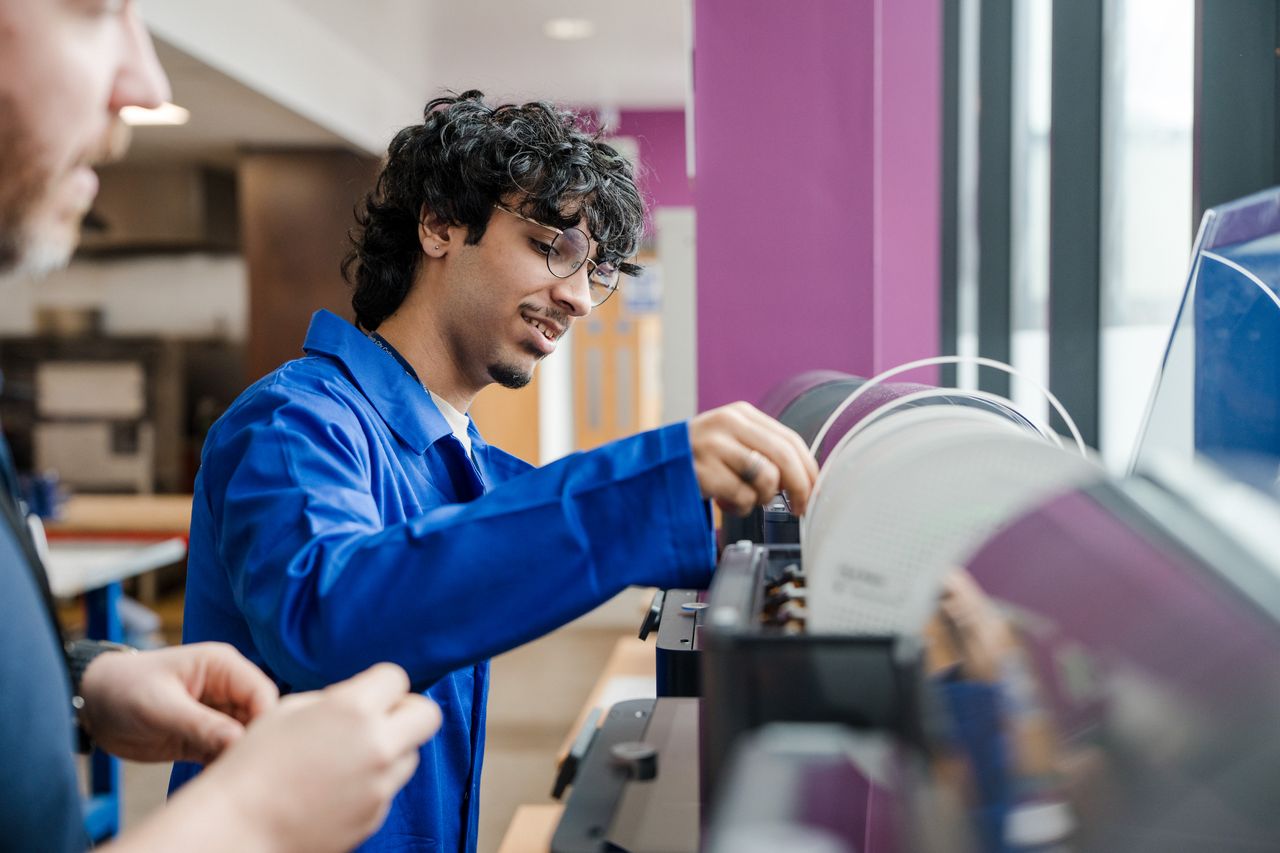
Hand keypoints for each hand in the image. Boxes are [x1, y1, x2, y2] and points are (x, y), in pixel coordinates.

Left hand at [79, 642, 278, 763]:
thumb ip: (202, 724)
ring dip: (238, 757)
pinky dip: (222, 767)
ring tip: (225, 776)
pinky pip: (224, 754)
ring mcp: (217, 715)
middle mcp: (227, 690)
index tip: (256, 749)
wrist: (91, 705)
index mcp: (223, 667)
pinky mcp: (205, 738)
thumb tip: (240, 741)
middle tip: (241, 769)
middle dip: (253, 742)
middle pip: (259, 717)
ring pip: (245, 738)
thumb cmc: (124, 689)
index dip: (265, 720)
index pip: (261, 693)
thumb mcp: (161, 707)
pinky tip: (214, 779)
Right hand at [189, 663, 440, 852]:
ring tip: (348, 758)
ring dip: (391, 750)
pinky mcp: (375, 817)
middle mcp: (376, 746)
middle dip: (408, 712)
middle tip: (380, 719)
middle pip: (427, 715)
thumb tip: (361, 700)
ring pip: (410, 756)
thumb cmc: (251, 767)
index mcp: (353, 710)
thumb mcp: (287, 710)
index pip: (397, 678)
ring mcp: (380, 786)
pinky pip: (388, 789)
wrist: (237, 829)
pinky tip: (336, 789)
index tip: (367, 694)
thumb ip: (335, 700)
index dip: (380, 684)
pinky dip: (372, 784)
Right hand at [688, 402, 818, 516]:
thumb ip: (763, 451)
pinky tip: (725, 501)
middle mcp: (728, 424)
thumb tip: (804, 479)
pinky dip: (740, 507)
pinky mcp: (701, 470)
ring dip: (761, 498)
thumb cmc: (697, 460)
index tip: (814, 490)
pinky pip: (742, 496)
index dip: (809, 469)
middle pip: (784, 456)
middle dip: (800, 488)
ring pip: (766, 477)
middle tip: (800, 508)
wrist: (650, 469)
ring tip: (744, 498)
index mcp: (741, 414)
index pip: (790, 439)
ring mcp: (713, 445)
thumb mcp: (730, 442)